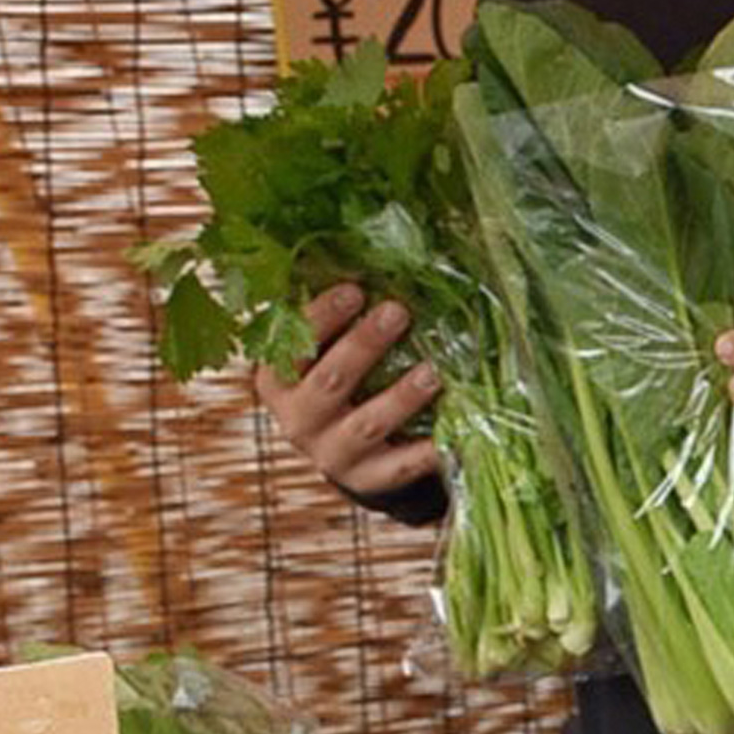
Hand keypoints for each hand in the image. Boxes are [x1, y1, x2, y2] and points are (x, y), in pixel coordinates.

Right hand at [253, 282, 441, 497]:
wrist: (343, 454)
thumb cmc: (336, 383)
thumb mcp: (320, 353)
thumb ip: (333, 319)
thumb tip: (366, 255)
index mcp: (279, 382)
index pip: (291, 347)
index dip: (322, 317)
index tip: (355, 289)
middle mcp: (298, 421)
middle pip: (329, 382)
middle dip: (363, 345)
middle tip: (397, 311)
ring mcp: (332, 454)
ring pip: (366, 425)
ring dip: (400, 397)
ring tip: (432, 371)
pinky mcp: (367, 479)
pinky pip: (399, 466)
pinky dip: (427, 451)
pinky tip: (455, 433)